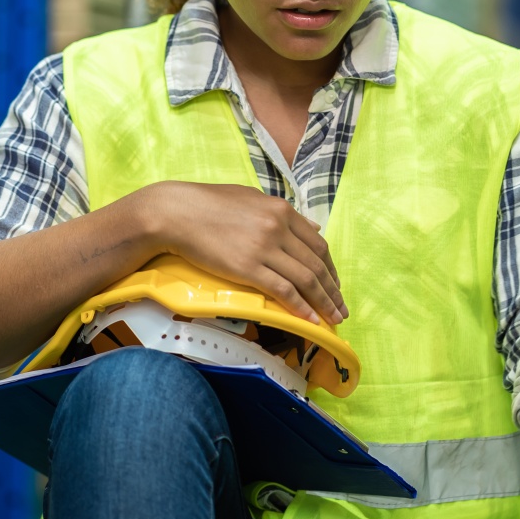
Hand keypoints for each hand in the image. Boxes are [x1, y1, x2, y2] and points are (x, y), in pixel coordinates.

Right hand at [141, 181, 347, 325]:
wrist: (178, 213)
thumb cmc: (210, 204)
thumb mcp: (253, 199)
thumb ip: (284, 214)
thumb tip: (312, 225)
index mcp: (282, 211)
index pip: (318, 244)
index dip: (330, 268)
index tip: (335, 284)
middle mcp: (279, 227)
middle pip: (316, 264)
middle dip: (333, 290)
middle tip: (341, 309)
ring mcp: (264, 248)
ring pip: (305, 279)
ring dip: (324, 302)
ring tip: (333, 319)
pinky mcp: (248, 267)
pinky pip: (283, 290)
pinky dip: (301, 307)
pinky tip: (310, 319)